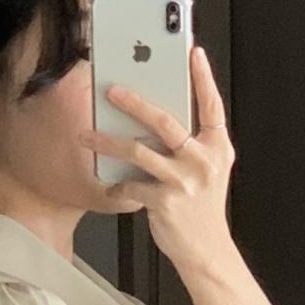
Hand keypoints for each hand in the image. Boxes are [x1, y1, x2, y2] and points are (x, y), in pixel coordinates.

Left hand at [83, 43, 235, 275]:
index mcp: (217, 148)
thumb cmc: (201, 209)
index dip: (204, 78)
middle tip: (111, 90)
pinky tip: (110, 186)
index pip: (212, 106)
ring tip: (87, 135)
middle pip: (164, 121)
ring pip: (139, 150)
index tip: (193, 53)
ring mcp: (184, 181)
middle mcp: (203, 160)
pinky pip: (131, 185)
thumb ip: (190, 145)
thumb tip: (151, 120)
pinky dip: (117, 186)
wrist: (207, 251)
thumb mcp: (206, 172)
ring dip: (108, 141)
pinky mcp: (164, 201)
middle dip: (134, 102)